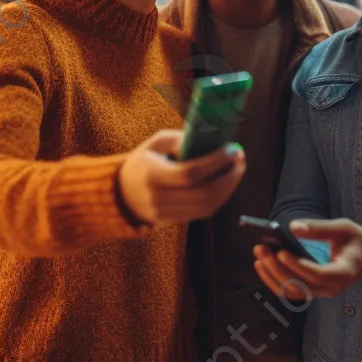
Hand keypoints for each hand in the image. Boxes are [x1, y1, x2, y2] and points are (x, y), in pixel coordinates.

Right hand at [118, 130, 244, 224]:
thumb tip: (210, 142)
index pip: (189, 173)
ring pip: (207, 206)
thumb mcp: (156, 143)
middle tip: (240, 159)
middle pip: (203, 194)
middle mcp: (158, 198)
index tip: (232, 149)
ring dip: (229, 187)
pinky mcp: (173, 221)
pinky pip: (203, 212)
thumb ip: (180, 140)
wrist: (121, 193)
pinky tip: (227, 182)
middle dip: (229, 177)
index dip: (216, 162)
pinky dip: (220, 197)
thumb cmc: (143, 162)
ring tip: (237, 169)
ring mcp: (166, 214)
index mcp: (151, 175)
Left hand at [253, 219, 361, 299]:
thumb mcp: (344, 228)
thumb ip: (318, 228)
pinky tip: (263, 266)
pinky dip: (275, 280)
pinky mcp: (314, 291)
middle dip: (277, 268)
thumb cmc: (357, 240)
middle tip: (261, 248)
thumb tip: (291, 227)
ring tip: (259, 256)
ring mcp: (323, 292)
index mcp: (344, 272)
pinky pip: (291, 291)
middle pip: (300, 285)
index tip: (281, 251)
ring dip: (272, 276)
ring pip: (292, 291)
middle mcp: (332, 288)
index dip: (298, 265)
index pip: (318, 274)